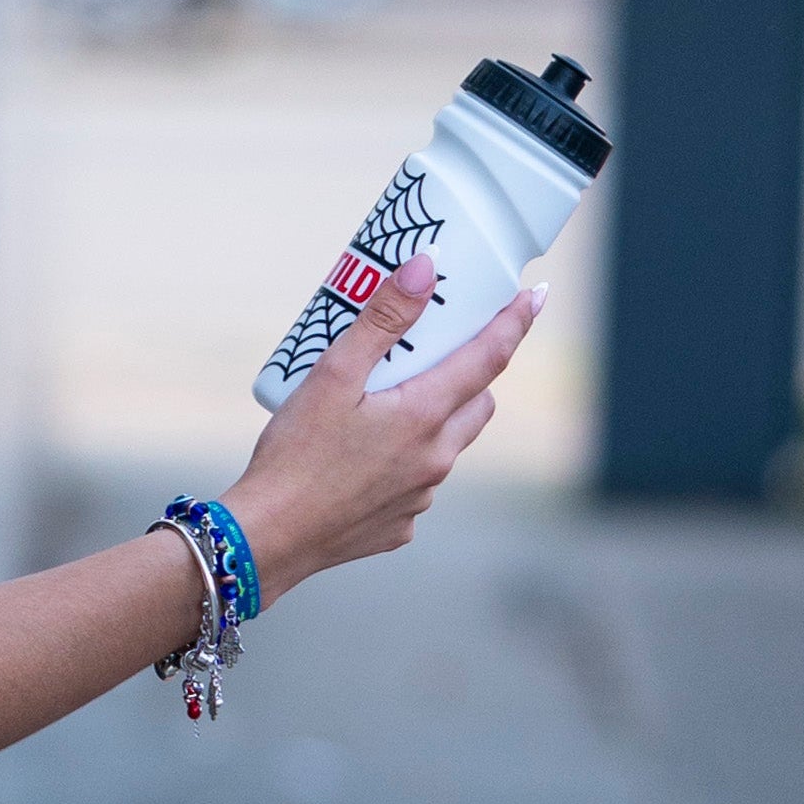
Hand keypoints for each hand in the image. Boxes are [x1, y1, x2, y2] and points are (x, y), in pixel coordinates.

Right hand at [220, 257, 543, 596]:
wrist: (268, 537)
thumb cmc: (294, 455)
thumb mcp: (332, 375)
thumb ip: (382, 320)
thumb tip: (426, 266)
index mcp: (425, 416)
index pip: (489, 358)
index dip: (515, 323)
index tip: (535, 296)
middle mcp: (436, 458)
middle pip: (477, 402)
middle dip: (471, 372)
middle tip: (437, 351)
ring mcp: (421, 497)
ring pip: (445, 444)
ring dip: (432, 419)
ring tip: (381, 407)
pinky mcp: (400, 525)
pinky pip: (415, 483)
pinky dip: (401, 462)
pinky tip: (358, 460)